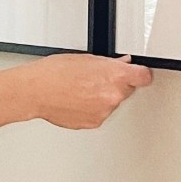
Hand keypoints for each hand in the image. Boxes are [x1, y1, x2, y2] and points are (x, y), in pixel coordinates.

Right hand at [24, 53, 154, 128]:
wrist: (36, 91)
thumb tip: (122, 64)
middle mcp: (113, 96)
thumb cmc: (55, 73)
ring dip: (103, 98)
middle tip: (97, 79)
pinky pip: (100, 114)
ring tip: (81, 90)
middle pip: (127, 90)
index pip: (144, 77)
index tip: (140, 74)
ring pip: (112, 103)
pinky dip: (92, 109)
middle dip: (116, 85)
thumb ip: (110, 64)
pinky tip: (77, 100)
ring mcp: (104, 112)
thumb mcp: (87, 59)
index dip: (141, 74)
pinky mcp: (94, 123)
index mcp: (115, 76)